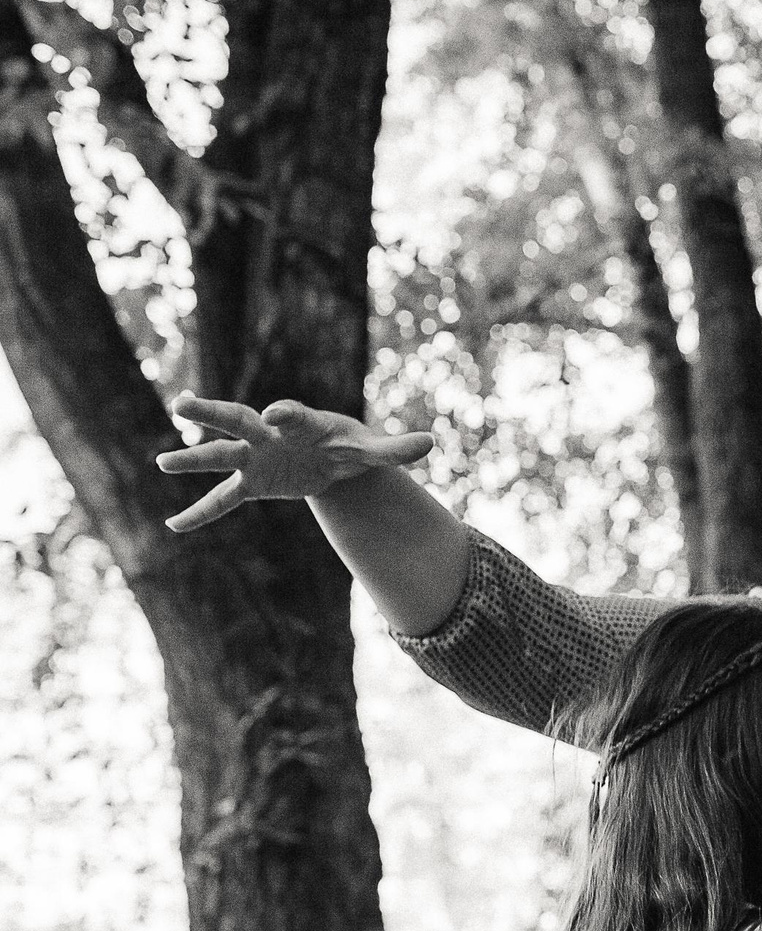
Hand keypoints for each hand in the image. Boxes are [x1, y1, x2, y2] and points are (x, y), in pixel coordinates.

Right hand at [158, 394, 431, 532]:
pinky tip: (173, 527)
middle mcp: (270, 435)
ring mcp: (256, 459)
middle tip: (183, 403)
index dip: (285, 414)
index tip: (275, 413)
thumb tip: (430, 443)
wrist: (333, 457)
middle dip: (213, 414)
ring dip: (193, 461)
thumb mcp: (372, 450)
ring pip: (220, 458)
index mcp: (302, 422)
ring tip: (161, 464)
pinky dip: (201, 514)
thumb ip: (396, 449)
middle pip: (238, 421)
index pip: (291, 415)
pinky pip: (223, 500)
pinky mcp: (252, 484)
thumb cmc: (350, 445)